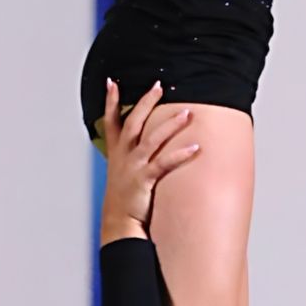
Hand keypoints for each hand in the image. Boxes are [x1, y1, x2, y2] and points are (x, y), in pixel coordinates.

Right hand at [99, 81, 198, 240]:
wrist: (119, 223)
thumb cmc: (123, 198)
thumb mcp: (121, 172)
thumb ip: (129, 155)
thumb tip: (141, 144)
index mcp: (116, 152)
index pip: (111, 121)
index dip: (111, 101)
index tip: (112, 83)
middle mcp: (123, 156)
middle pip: (134, 122)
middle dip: (146, 102)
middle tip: (159, 85)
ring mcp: (133, 167)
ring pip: (152, 139)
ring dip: (171, 125)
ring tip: (187, 112)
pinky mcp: (144, 180)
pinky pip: (164, 163)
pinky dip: (180, 154)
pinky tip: (195, 147)